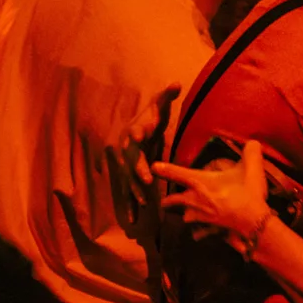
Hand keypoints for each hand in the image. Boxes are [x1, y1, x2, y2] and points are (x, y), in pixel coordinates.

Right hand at [108, 85, 179, 237]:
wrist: (136, 131)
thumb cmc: (151, 117)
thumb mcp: (158, 105)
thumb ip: (166, 95)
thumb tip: (176, 82)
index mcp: (134, 132)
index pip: (135, 131)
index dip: (138, 132)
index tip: (141, 134)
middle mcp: (126, 150)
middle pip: (131, 160)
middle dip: (137, 169)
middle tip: (147, 179)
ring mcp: (126, 165)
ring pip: (128, 179)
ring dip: (135, 191)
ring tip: (144, 203)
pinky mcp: (128, 177)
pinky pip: (127, 192)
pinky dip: (130, 205)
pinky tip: (133, 220)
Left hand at [152, 140, 272, 245]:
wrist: (254, 222)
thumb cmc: (248, 193)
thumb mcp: (252, 168)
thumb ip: (251, 151)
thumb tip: (252, 142)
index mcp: (200, 182)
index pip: (176, 173)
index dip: (164, 169)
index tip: (153, 167)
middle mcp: (195, 199)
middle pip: (173, 201)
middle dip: (167, 200)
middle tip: (164, 201)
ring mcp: (201, 215)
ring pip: (184, 216)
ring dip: (183, 214)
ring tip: (184, 214)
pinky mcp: (209, 228)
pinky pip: (198, 231)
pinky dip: (197, 232)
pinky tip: (199, 233)